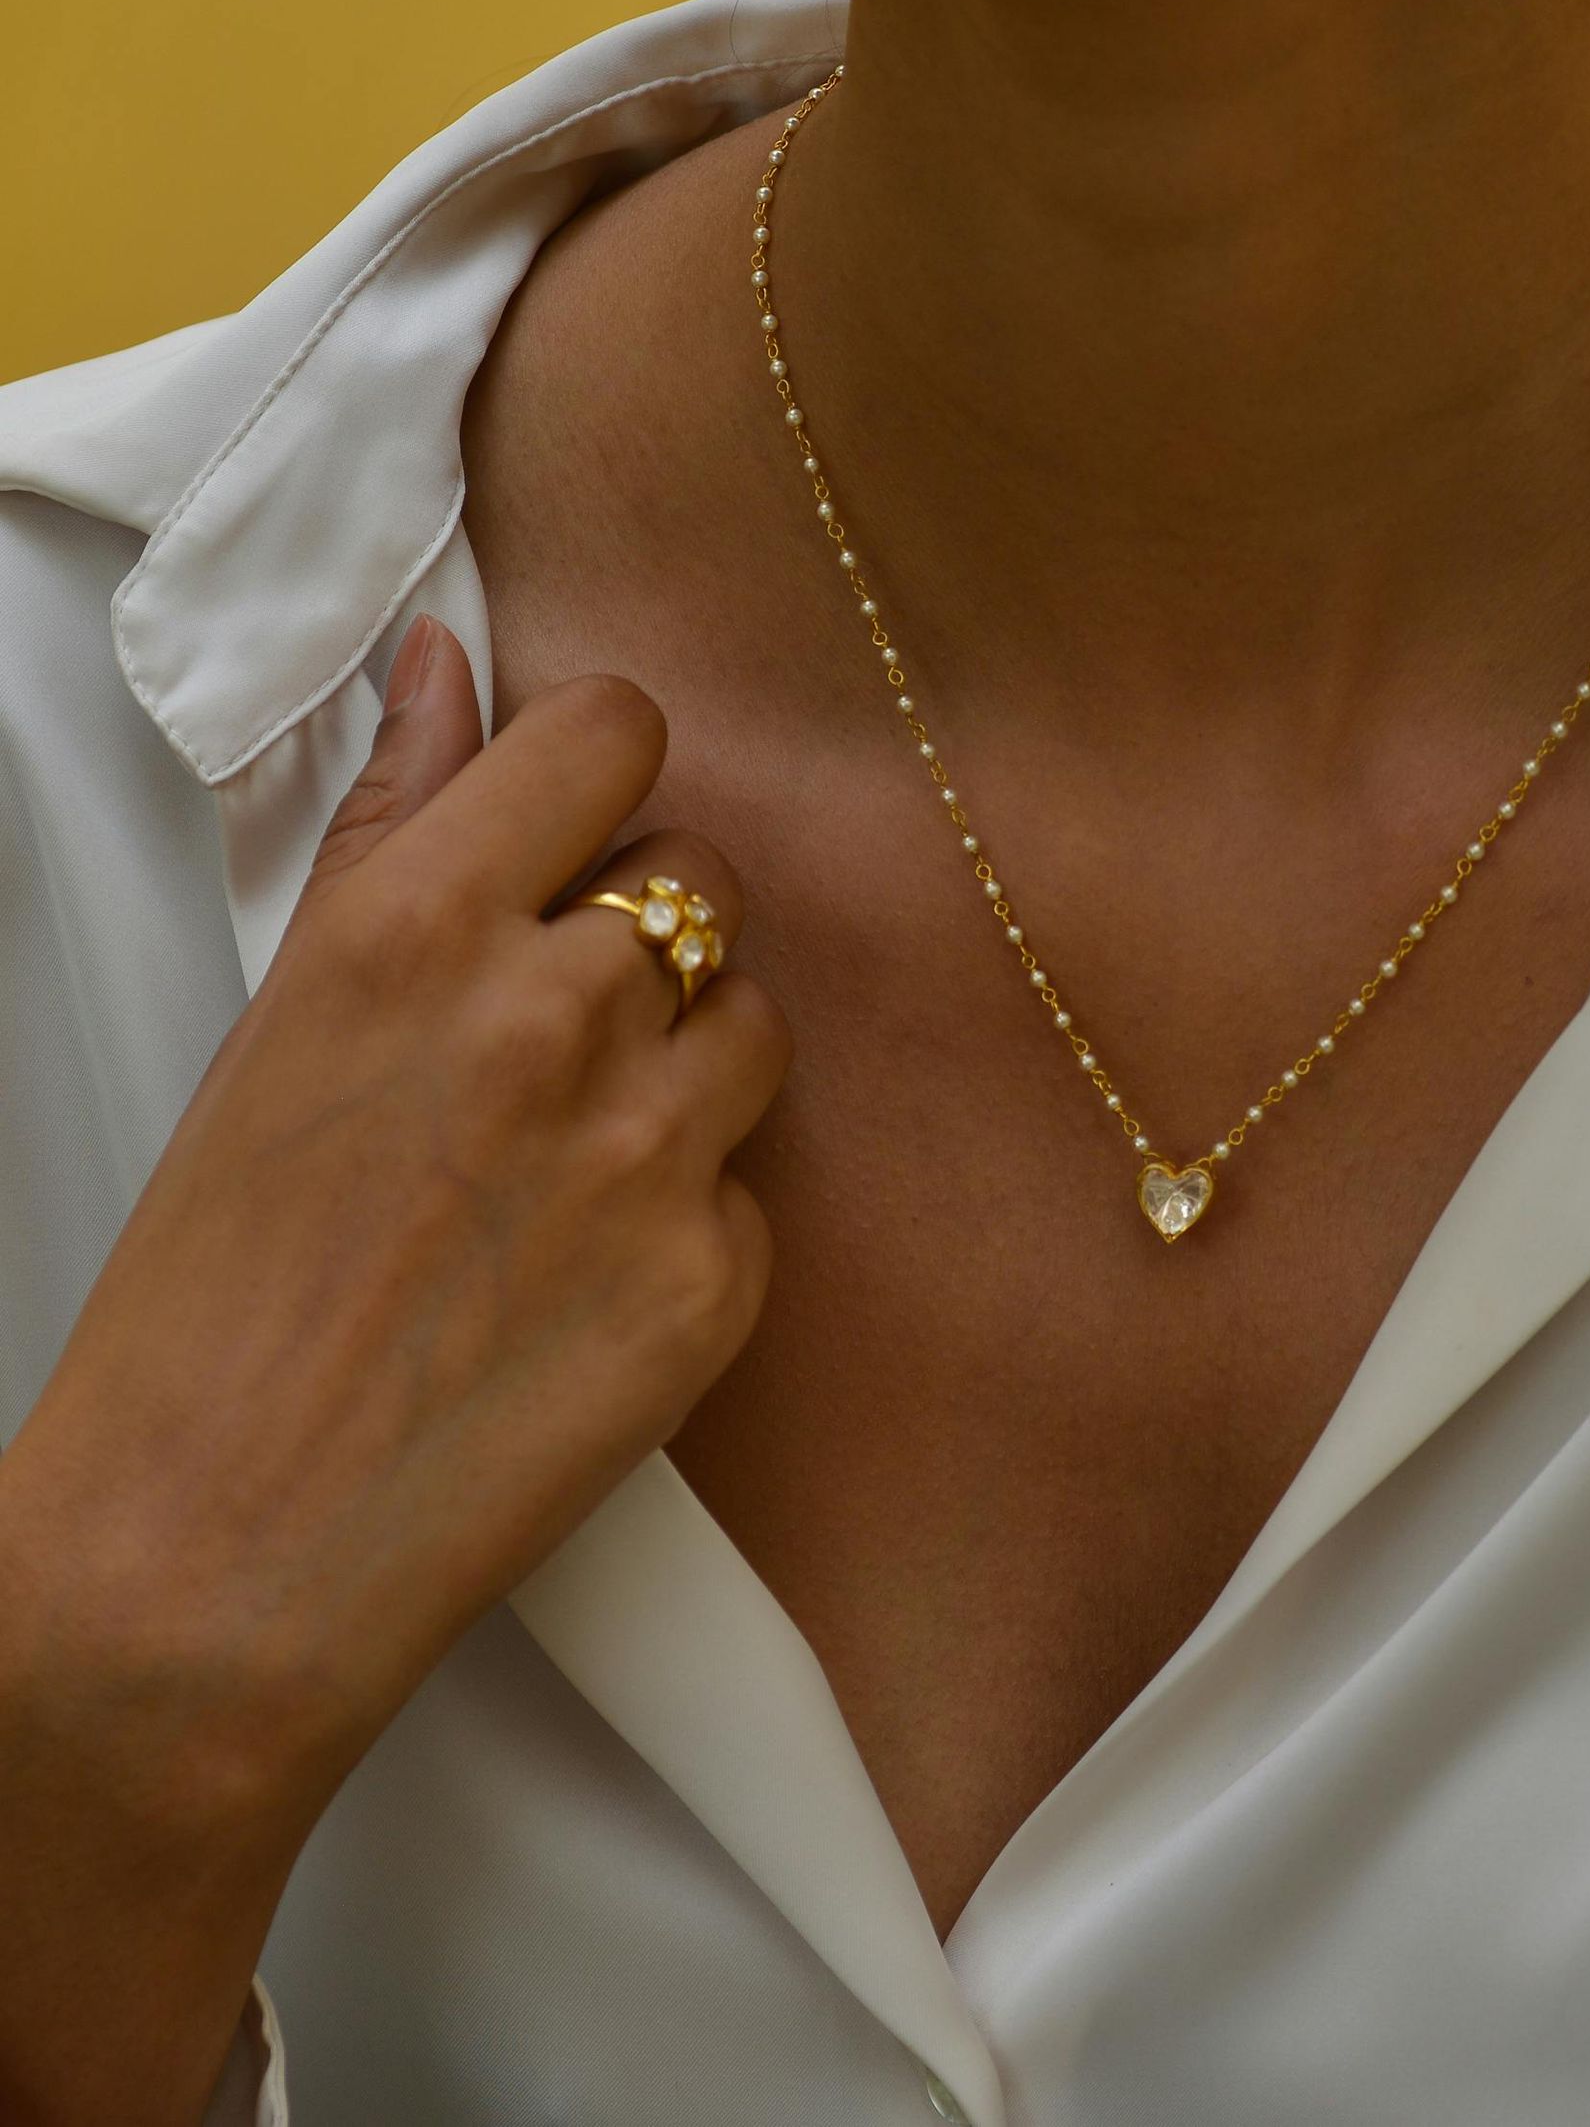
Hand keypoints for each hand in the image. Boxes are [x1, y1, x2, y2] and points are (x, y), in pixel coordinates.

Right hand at [0, 615, 789, 2123]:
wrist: (208, 1554)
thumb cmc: (208, 1282)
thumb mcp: (281, 1016)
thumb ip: (391, 823)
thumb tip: (449, 660)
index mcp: (422, 920)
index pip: (616, 732)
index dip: (600, 779)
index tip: (575, 829)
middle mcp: (559, 1010)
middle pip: (703, 877)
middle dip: (643, 937)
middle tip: (549, 1038)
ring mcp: (654, 1149)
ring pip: (756, 1021)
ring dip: (688, 1068)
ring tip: (572, 1164)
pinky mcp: (718, 1283)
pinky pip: (757, 1190)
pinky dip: (694, 1222)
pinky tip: (585, 1285)